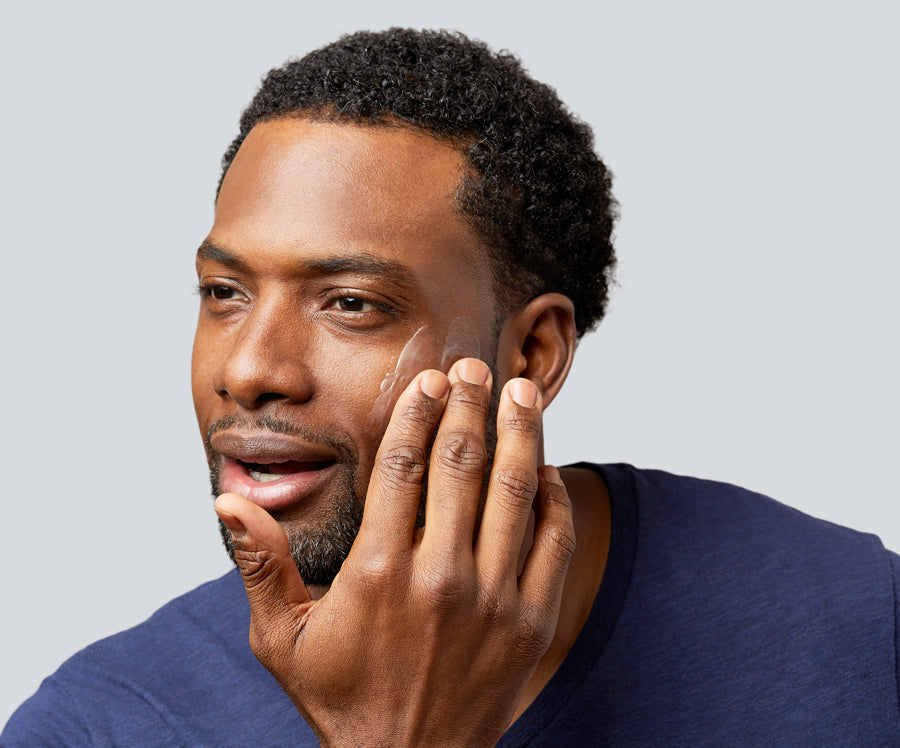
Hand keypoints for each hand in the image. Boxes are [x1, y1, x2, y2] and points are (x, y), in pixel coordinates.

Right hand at [215, 358, 575, 746]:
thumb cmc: (341, 698)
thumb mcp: (282, 638)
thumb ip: (262, 565)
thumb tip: (226, 502)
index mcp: (377, 572)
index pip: (403, 467)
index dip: (418, 414)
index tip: (430, 381)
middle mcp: (439, 577)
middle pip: (462, 465)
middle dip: (471, 406)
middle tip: (477, 368)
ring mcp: (492, 599)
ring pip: (513, 493)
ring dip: (519, 434)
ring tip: (520, 392)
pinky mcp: (530, 622)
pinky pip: (552, 543)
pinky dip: (552, 498)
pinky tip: (542, 467)